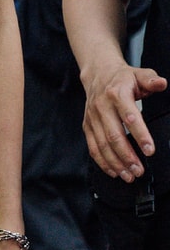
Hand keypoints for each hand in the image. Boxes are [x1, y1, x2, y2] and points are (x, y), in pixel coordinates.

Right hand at [82, 64, 166, 180]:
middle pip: (114, 136)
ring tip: (129, 175)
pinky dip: (103, 162)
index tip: (149, 150)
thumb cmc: (122, 78)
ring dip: (116, 163)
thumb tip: (161, 83)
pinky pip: (93, 147)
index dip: (140, 135)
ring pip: (102, 145)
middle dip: (127, 156)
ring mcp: (93, 118)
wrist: (98, 75)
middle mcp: (102, 107)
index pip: (129, 117)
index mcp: (117, 94)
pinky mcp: (88, 126)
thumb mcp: (139, 74)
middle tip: (139, 170)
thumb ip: (151, 80)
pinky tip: (114, 171)